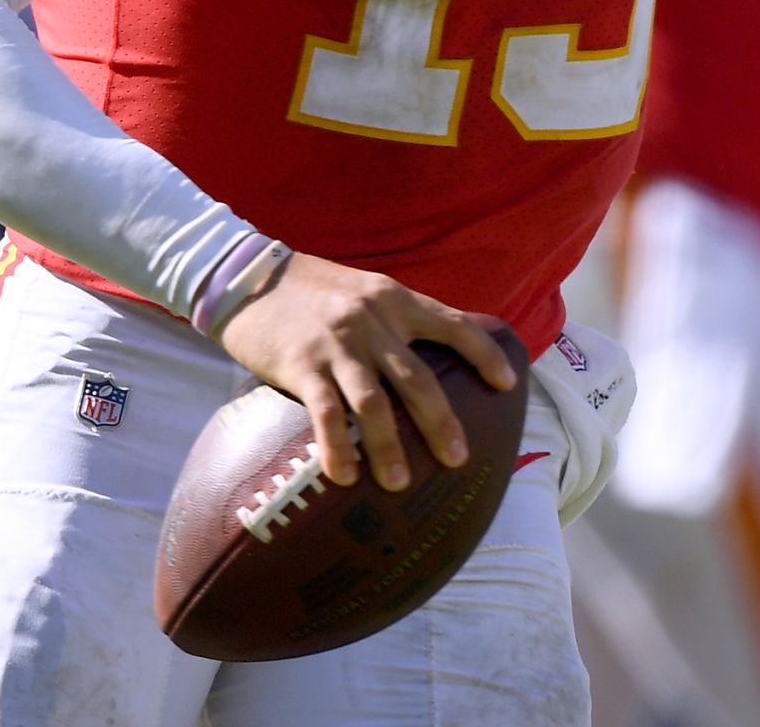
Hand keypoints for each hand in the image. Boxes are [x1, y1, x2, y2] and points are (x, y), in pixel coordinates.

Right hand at [215, 252, 519, 491]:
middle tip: (458, 459)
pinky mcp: (301, 364)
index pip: (454, 325)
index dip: (484, 354)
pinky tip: (344, 475)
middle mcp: (374, 321)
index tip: (507, 384)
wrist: (251, 276)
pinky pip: (324, 413)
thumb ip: (400, 318)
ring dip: (389, 446)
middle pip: (419, 378)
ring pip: (374, 403)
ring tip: (399, 483)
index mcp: (397, 300)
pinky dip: (337, 446)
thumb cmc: (315, 290)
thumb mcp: (368, 290)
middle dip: (442, 423)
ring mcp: (338, 345)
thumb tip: (439, 350)